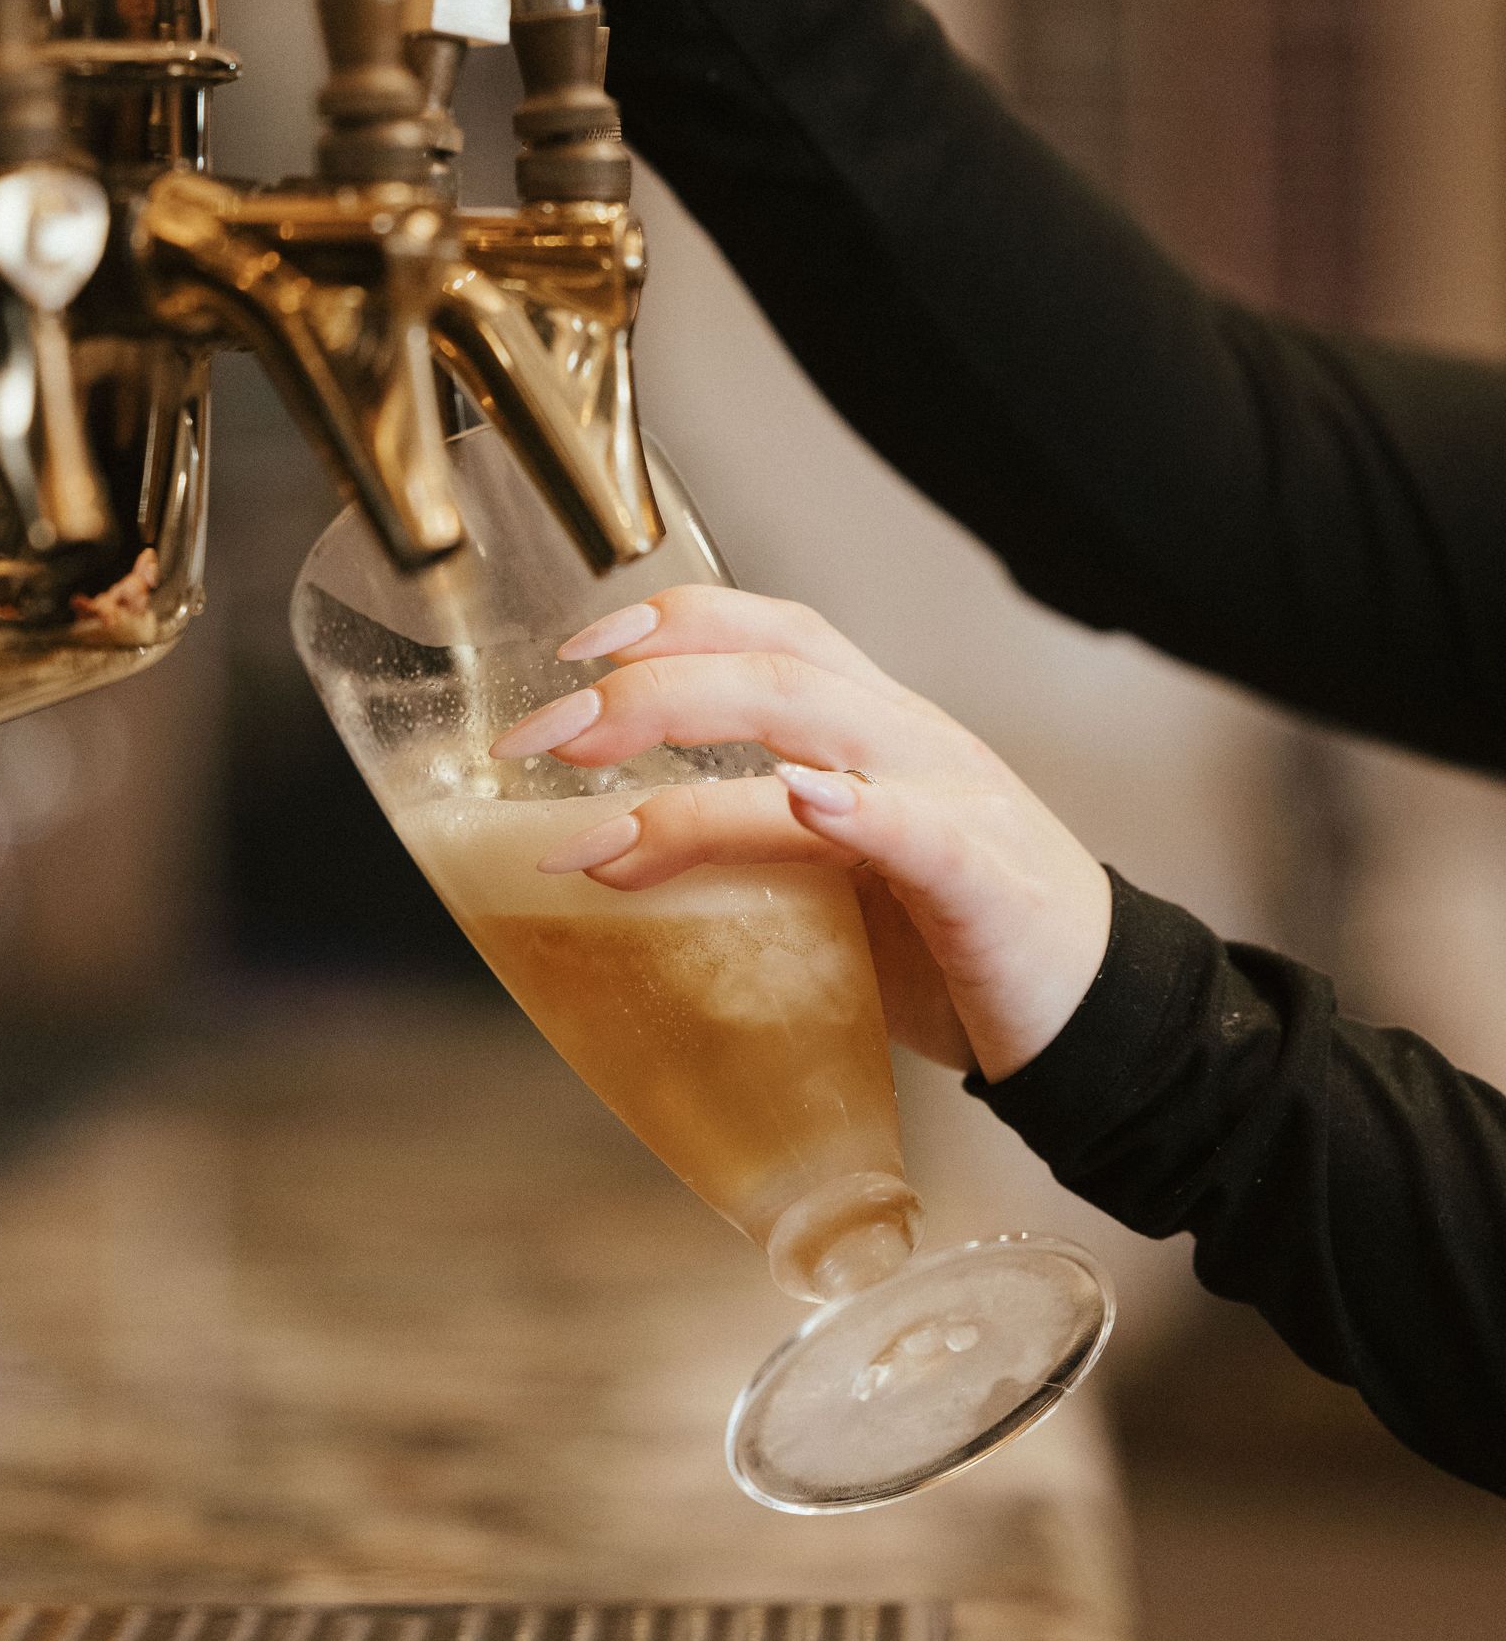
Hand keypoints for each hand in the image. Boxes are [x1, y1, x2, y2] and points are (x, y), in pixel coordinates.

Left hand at [491, 586, 1112, 1084]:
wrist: (1100, 1017)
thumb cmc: (956, 944)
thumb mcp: (833, 880)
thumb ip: (735, 848)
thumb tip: (596, 852)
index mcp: (873, 727)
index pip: (767, 629)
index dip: (667, 623)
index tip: (573, 653)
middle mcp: (908, 739)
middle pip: (771, 665)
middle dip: (642, 690)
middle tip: (541, 742)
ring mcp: (953, 798)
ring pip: (821, 723)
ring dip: (695, 757)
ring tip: (602, 811)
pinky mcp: (986, 881)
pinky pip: (921, 828)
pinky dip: (860, 808)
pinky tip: (805, 802)